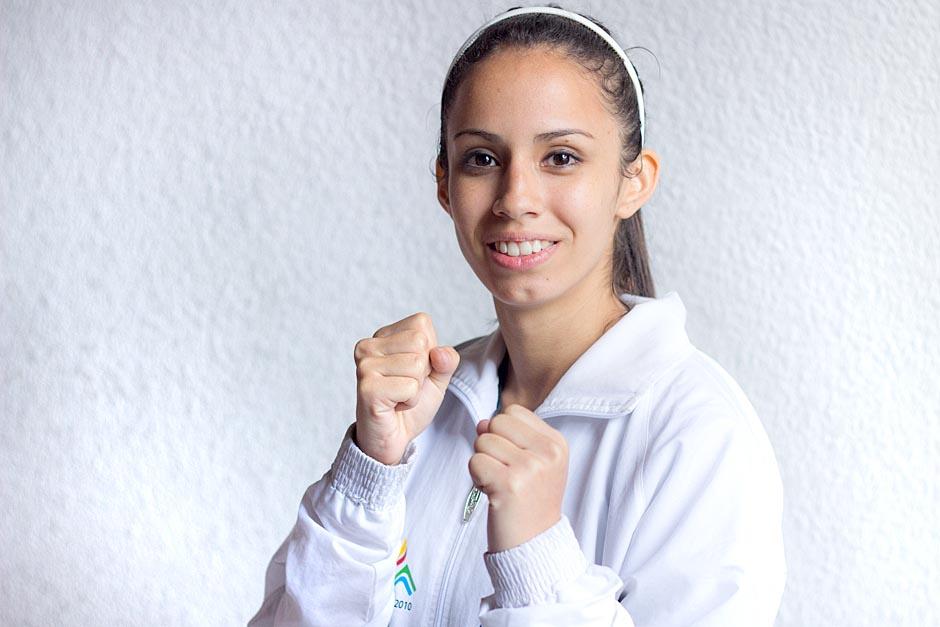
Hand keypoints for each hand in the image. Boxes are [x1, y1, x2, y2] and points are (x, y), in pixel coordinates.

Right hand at [354, 312, 459, 464]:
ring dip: (416, 389)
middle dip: (423, 371)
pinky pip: (409, 387)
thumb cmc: (409, 402)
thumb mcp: (437, 376)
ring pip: (416, 364)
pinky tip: (394, 406)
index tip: (412, 371)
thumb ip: (447, 360)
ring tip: (399, 396)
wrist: (392, 437)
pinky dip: (410, 401)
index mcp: (384, 335)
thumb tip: (440, 352)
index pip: (422, 324)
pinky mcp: (368, 388)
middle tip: (405, 386)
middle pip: (420, 343)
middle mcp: (369, 346)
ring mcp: (365, 366)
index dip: (429, 352)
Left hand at [469, 404, 568, 551]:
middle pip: (496, 422)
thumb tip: (482, 422)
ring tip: (500, 484)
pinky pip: (474, 461)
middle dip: (491, 446)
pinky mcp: (509, 484)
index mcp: (556, 443)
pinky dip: (476, 478)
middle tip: (505, 474)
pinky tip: (493, 493)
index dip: (504, 433)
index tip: (515, 460)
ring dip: (483, 463)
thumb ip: (511, 436)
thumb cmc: (530, 502)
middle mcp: (547, 452)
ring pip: (482, 441)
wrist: (535, 544)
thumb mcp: (534, 463)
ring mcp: (530, 467)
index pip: (513, 411)